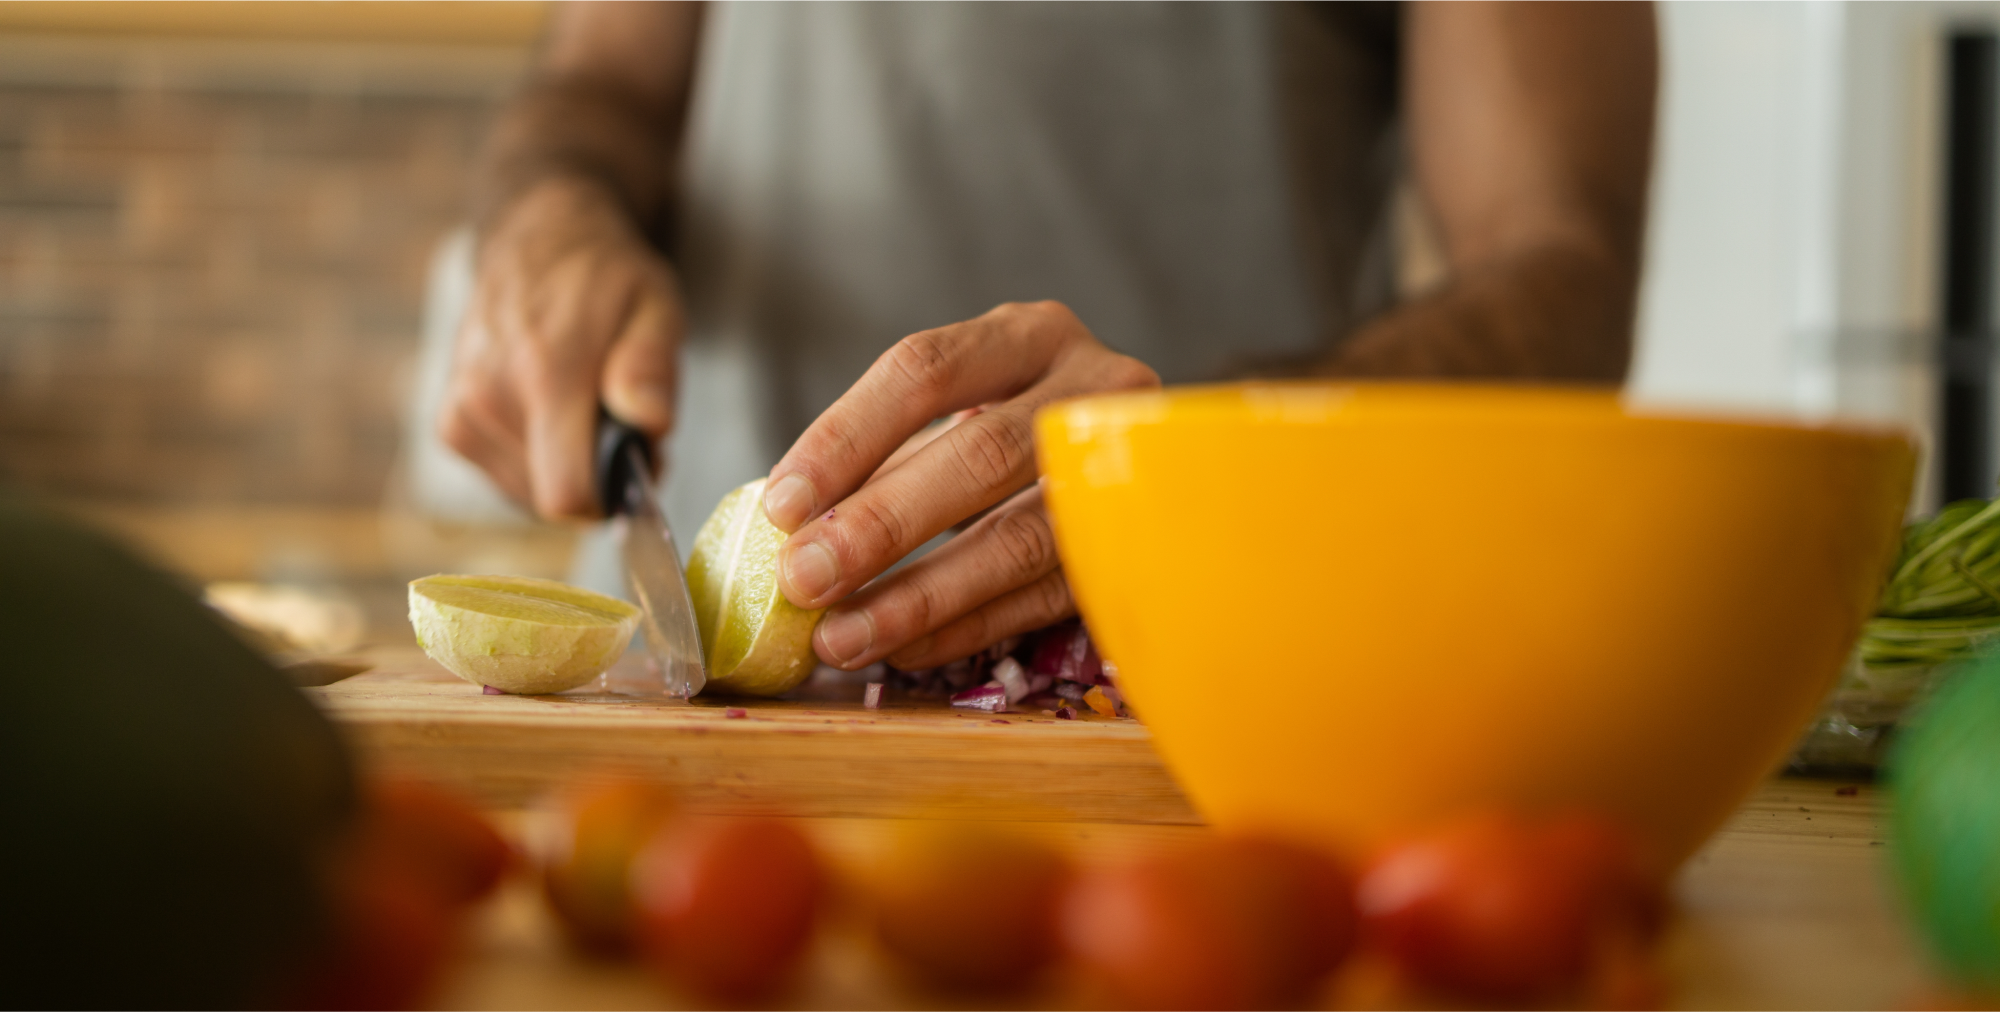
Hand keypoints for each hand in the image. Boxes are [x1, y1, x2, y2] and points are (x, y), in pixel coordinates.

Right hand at [440, 178, 681, 518]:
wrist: (535, 240)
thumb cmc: (605, 277)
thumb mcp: (656, 305)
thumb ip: (653, 366)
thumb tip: (649, 422)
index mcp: (543, 373)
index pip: (565, 495)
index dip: (611, 497)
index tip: (639, 460)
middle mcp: (487, 398)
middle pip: (553, 499)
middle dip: (597, 476)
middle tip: (620, 420)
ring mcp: (461, 413)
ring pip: (530, 495)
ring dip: (568, 466)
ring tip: (585, 408)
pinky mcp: (450, 425)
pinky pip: (508, 479)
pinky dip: (539, 461)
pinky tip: (553, 414)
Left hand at [761, 301, 1159, 669]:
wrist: (1168, 467)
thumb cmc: (1027, 435)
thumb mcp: (968, 413)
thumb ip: (891, 455)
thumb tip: (791, 528)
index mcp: (1032, 335)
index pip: (925, 369)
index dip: (846, 436)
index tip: (782, 505)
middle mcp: (1091, 389)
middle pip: (978, 453)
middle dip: (881, 524)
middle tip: (804, 578)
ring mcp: (1127, 472)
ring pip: (1018, 537)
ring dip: (918, 596)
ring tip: (841, 637)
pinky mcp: (1138, 550)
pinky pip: (1044, 598)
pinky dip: (966, 628)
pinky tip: (905, 649)